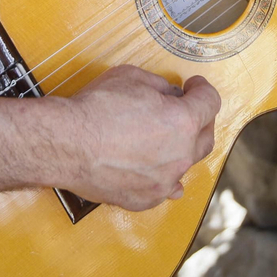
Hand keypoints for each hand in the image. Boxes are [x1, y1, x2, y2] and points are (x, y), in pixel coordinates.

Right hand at [59, 66, 219, 210]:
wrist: (66, 144)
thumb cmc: (95, 109)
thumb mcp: (132, 77)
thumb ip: (160, 86)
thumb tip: (170, 96)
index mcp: (183, 121)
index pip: (210, 102)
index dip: (202, 89)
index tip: (194, 86)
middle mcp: (181, 155)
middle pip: (205, 137)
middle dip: (199, 120)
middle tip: (186, 110)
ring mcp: (164, 181)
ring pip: (186, 164)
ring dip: (182, 148)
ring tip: (168, 138)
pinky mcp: (145, 199)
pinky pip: (166, 188)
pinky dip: (165, 176)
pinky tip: (159, 169)